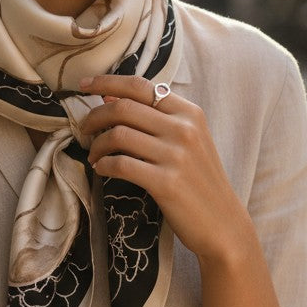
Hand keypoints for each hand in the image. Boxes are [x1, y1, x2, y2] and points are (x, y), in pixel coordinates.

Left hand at [78, 75, 256, 266]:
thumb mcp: (188, 140)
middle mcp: (184, 129)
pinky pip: (120, 164)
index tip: (83, 85)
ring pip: (117, 135)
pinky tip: (101, 169)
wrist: (223, 224)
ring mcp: (176, 155)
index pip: (140, 86)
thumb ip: (155, 117)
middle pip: (123, 108)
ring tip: (93, 155)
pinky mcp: (166, 183)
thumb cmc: (199, 180)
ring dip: (96, 144)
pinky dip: (103, 165)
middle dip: (94, 116)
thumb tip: (108, 96)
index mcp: (189, 112)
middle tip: (83, 129)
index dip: (106, 82)